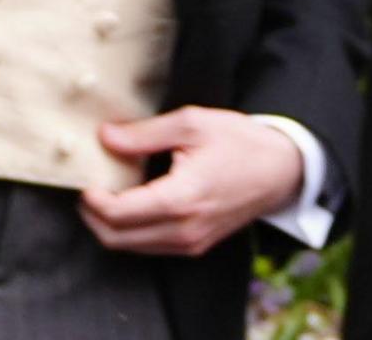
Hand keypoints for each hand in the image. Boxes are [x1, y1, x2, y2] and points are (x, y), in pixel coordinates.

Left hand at [79, 106, 304, 256]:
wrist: (284, 168)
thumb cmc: (242, 142)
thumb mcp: (194, 124)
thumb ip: (145, 134)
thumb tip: (105, 137)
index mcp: (181, 198)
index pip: (117, 214)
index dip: (91, 199)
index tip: (87, 180)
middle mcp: (184, 228)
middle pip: (115, 237)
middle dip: (93, 216)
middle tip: (89, 191)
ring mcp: (191, 242)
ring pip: (130, 247)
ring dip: (110, 226)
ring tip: (108, 197)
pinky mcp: (197, 246)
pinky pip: (150, 247)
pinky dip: (133, 232)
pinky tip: (135, 207)